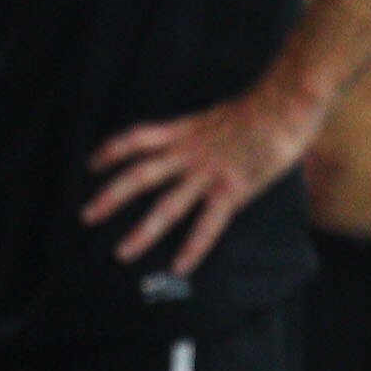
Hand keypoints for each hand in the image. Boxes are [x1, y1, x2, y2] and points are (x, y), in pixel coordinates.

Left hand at [84, 82, 319, 274]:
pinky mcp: (233, 190)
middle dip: (110, 197)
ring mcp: (209, 173)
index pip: (136, 138)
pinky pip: (208, 224)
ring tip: (121, 253)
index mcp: (184, 131)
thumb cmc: (261, 106)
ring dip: (142, 232)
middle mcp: (189, 153)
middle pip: (139, 175)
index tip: (91, 164)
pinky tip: (179, 267)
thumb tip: (198, 139)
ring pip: (167, 206)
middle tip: (86, 216)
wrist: (285, 103)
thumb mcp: (218, 114)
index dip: (110, 150)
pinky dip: (192, 247)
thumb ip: (202, 131)